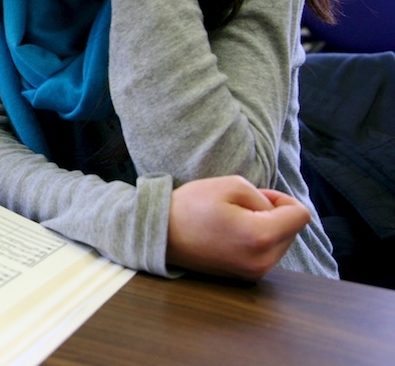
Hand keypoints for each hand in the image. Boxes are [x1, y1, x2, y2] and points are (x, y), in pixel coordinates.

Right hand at [165, 175, 310, 280]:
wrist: (160, 235)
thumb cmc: (191, 207)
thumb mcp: (231, 184)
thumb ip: (264, 196)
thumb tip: (276, 212)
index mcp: (260, 236)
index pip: (300, 215)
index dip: (283, 199)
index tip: (258, 195)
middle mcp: (263, 261)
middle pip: (293, 230)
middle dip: (274, 214)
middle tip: (240, 206)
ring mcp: (255, 272)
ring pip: (281, 242)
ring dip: (266, 227)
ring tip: (234, 220)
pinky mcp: (246, 277)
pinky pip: (267, 253)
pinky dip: (258, 240)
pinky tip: (232, 233)